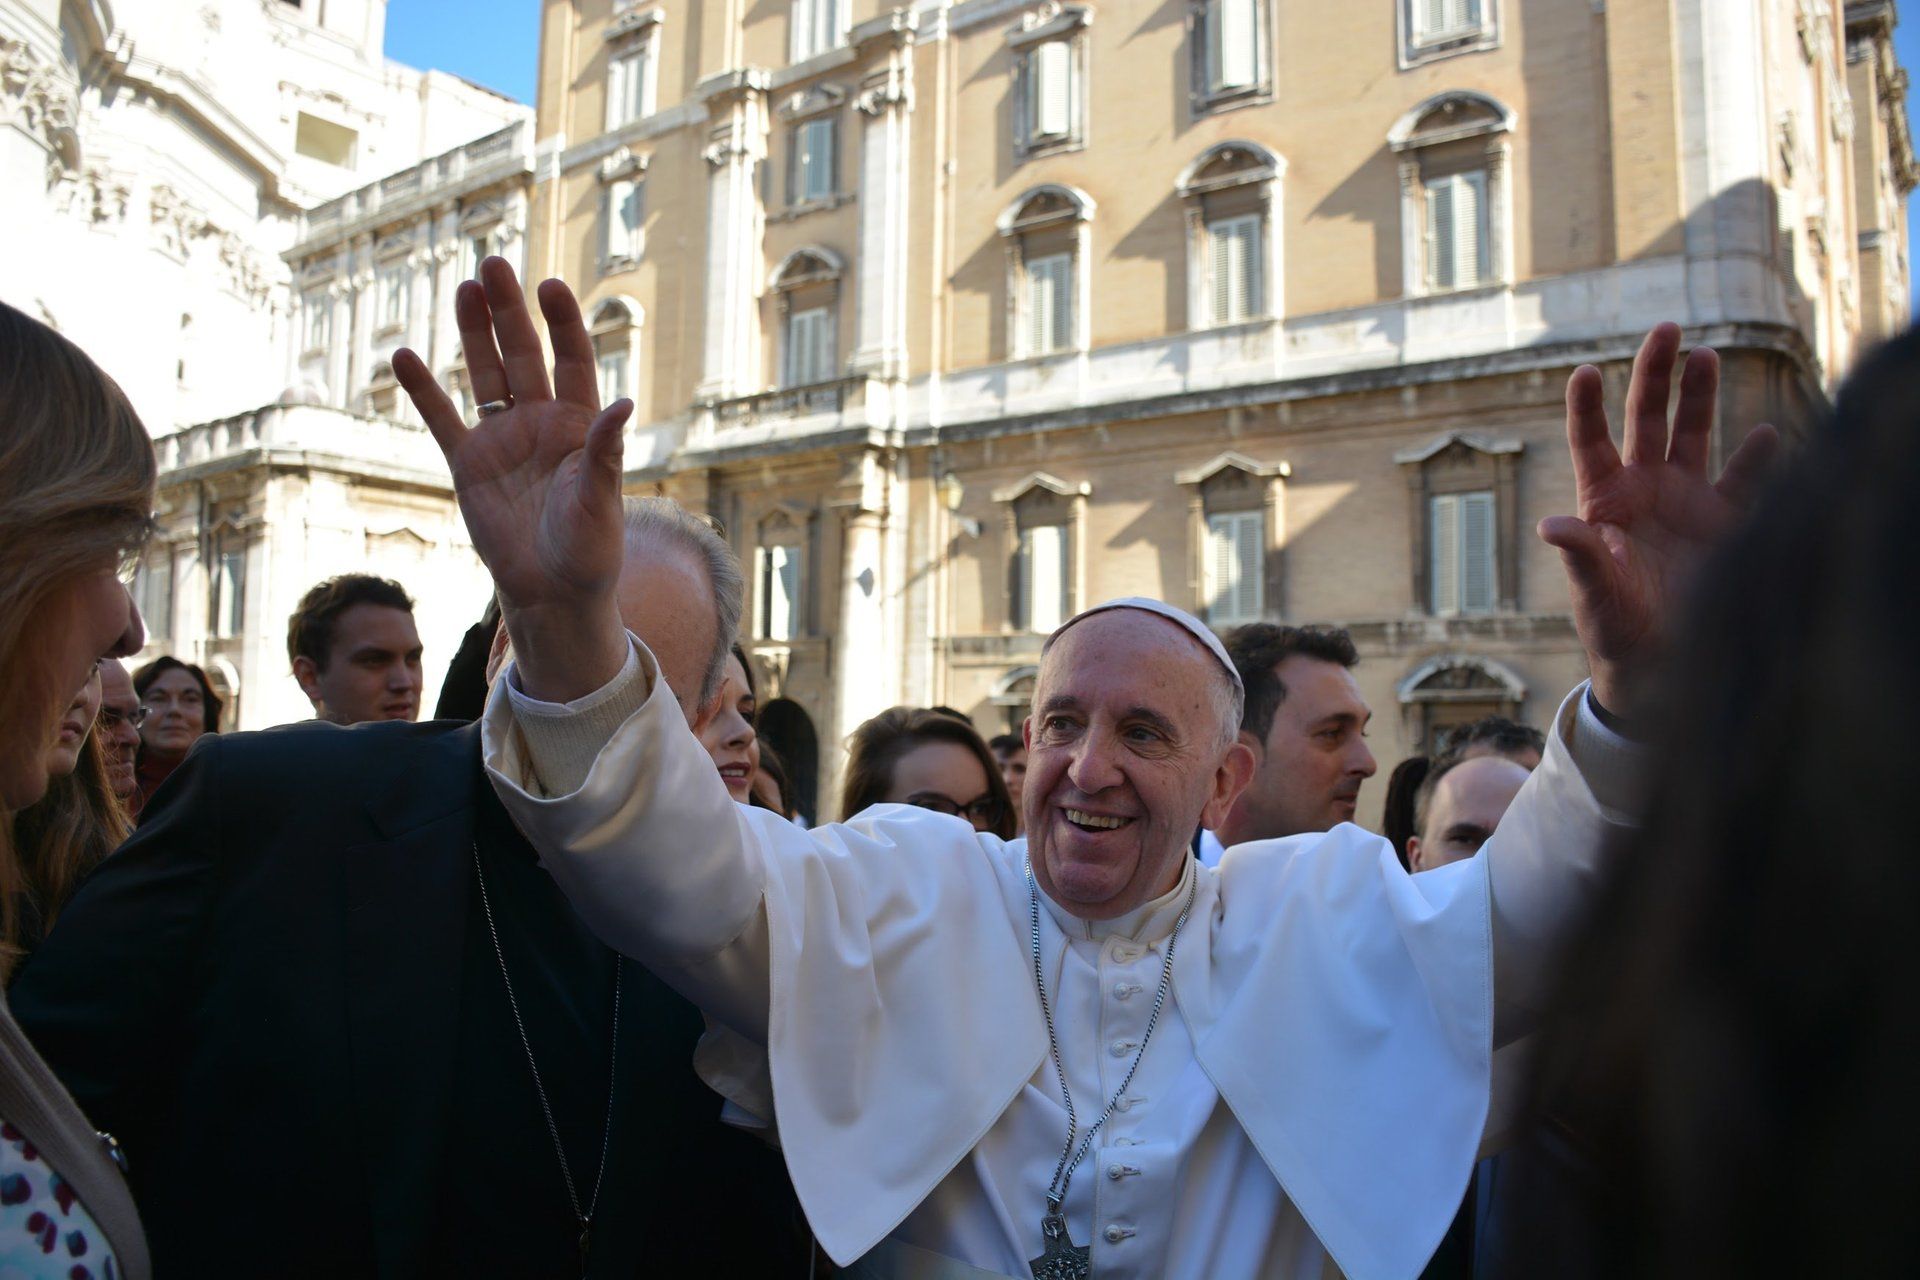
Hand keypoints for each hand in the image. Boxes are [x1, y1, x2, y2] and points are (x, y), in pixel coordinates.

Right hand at [394, 258, 632, 702]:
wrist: (553, 592)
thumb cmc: (591, 548)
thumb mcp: (603, 499)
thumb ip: (605, 450)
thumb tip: (623, 403)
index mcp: (580, 424)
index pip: (573, 360)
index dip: (563, 323)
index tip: (551, 286)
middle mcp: (540, 422)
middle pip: (524, 354)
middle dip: (510, 312)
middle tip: (494, 265)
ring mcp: (502, 439)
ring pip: (485, 374)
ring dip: (474, 333)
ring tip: (464, 287)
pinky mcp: (469, 464)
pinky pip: (442, 420)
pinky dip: (424, 391)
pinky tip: (404, 356)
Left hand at [1541, 323, 1778, 715]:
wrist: (1657, 661)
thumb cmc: (1613, 627)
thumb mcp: (1593, 594)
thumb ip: (1579, 556)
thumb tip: (1552, 524)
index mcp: (1603, 498)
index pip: (1592, 440)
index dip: (1588, 406)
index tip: (1585, 370)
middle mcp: (1644, 487)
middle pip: (1648, 418)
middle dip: (1655, 374)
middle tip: (1666, 327)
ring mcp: (1686, 499)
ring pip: (1694, 433)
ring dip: (1700, 395)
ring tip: (1705, 355)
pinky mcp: (1724, 520)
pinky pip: (1744, 481)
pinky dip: (1757, 459)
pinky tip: (1766, 436)